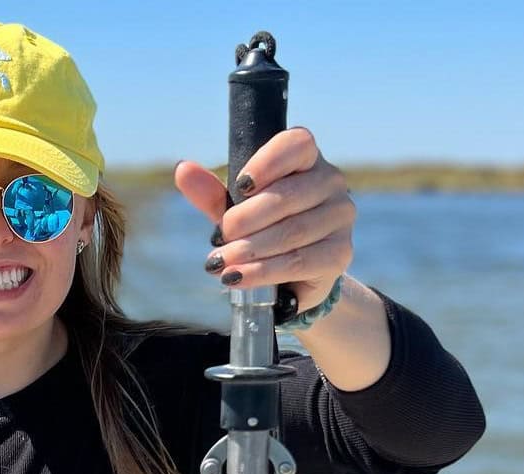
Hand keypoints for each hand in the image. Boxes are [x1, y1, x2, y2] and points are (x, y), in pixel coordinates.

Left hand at [174, 127, 354, 312]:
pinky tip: (237, 278)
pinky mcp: (340, 253)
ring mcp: (340, 218)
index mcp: (307, 160)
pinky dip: (262, 271)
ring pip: (290, 232)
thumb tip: (183, 170)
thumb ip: (212, 193)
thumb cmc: (262, 231)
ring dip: (249, 250)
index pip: (297, 144)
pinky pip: (298, 261)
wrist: (290, 278)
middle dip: (245, 220)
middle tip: (219, 239)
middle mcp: (331, 183)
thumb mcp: (235, 211)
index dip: (267, 162)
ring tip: (219, 264)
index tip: (240, 186)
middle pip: (286, 196)